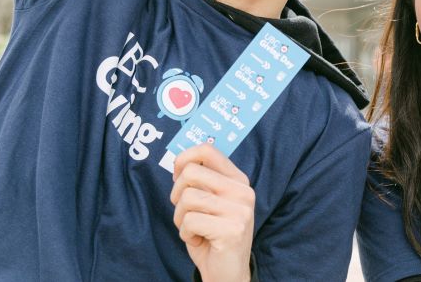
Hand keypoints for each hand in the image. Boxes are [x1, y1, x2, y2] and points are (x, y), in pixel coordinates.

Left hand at [171, 145, 256, 281]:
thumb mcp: (210, 202)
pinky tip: (199, 240)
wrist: (227, 272)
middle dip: (177, 194)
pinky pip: (190, 221)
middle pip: (191, 173)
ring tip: (193, 229)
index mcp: (238, 180)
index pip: (208, 150)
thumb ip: (202, 182)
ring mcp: (240, 210)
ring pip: (187, 198)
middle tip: (185, 212)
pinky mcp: (232, 230)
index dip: (184, 158)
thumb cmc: (212, 235)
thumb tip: (180, 162)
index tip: (177, 175)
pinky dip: (186, 234)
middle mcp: (242, 192)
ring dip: (180, 218)